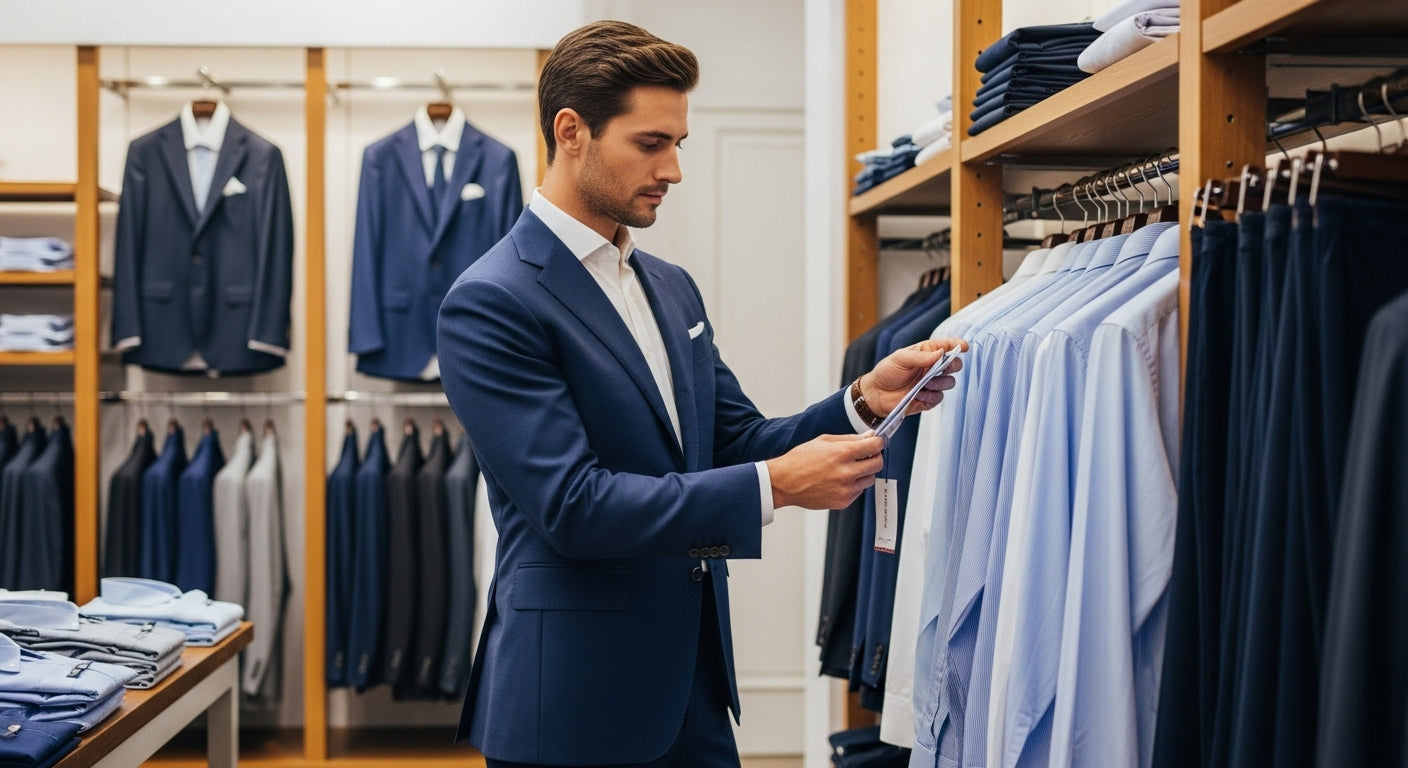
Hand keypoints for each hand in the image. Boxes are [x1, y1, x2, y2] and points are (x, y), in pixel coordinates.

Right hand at [766, 432, 884, 509]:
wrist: (784, 483)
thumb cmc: (800, 459)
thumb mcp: (824, 441)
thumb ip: (850, 439)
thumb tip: (869, 436)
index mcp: (842, 453)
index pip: (875, 446)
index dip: (878, 442)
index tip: (876, 442)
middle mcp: (847, 472)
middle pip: (877, 464)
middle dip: (874, 457)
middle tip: (865, 455)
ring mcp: (846, 489)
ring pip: (869, 479)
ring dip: (864, 473)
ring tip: (848, 469)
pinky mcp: (843, 502)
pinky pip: (858, 492)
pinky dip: (854, 485)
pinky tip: (839, 480)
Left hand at [859, 338, 967, 418]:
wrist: (876, 394)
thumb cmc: (886, 372)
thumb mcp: (900, 358)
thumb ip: (921, 357)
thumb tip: (941, 353)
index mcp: (927, 353)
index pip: (947, 346)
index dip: (958, 345)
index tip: (963, 347)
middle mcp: (932, 367)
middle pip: (954, 365)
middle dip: (952, 366)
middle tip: (942, 369)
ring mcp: (931, 384)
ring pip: (949, 382)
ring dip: (940, 383)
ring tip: (925, 384)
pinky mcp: (929, 399)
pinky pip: (939, 397)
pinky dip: (931, 396)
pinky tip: (919, 395)